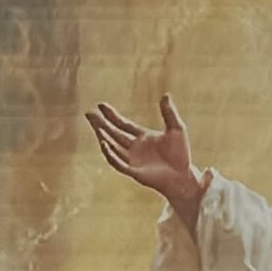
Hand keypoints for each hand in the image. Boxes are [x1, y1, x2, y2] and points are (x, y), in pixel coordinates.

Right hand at [87, 96, 206, 228]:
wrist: (183, 176)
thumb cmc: (180, 154)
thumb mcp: (176, 129)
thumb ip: (169, 113)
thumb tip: (165, 95)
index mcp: (142, 137)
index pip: (123, 124)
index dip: (112, 115)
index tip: (101, 105)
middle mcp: (134, 147)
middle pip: (113, 133)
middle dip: (101, 124)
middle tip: (88, 114)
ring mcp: (132, 159)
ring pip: (113, 147)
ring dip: (104, 137)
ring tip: (96, 126)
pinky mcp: (133, 171)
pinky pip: (118, 162)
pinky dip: (110, 153)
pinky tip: (105, 143)